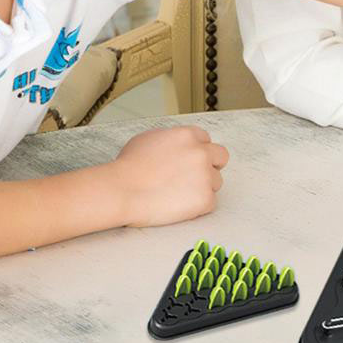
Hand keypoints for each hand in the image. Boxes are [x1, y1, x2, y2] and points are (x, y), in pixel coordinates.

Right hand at [110, 126, 229, 226]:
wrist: (121, 191)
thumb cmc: (128, 168)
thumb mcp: (148, 139)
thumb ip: (170, 139)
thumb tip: (178, 146)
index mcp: (188, 135)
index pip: (207, 140)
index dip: (198, 151)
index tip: (190, 161)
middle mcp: (201, 153)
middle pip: (221, 157)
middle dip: (211, 166)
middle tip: (193, 178)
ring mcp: (205, 176)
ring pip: (216, 182)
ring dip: (202, 188)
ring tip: (177, 194)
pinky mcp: (205, 199)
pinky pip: (210, 203)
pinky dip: (197, 207)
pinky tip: (177, 206)